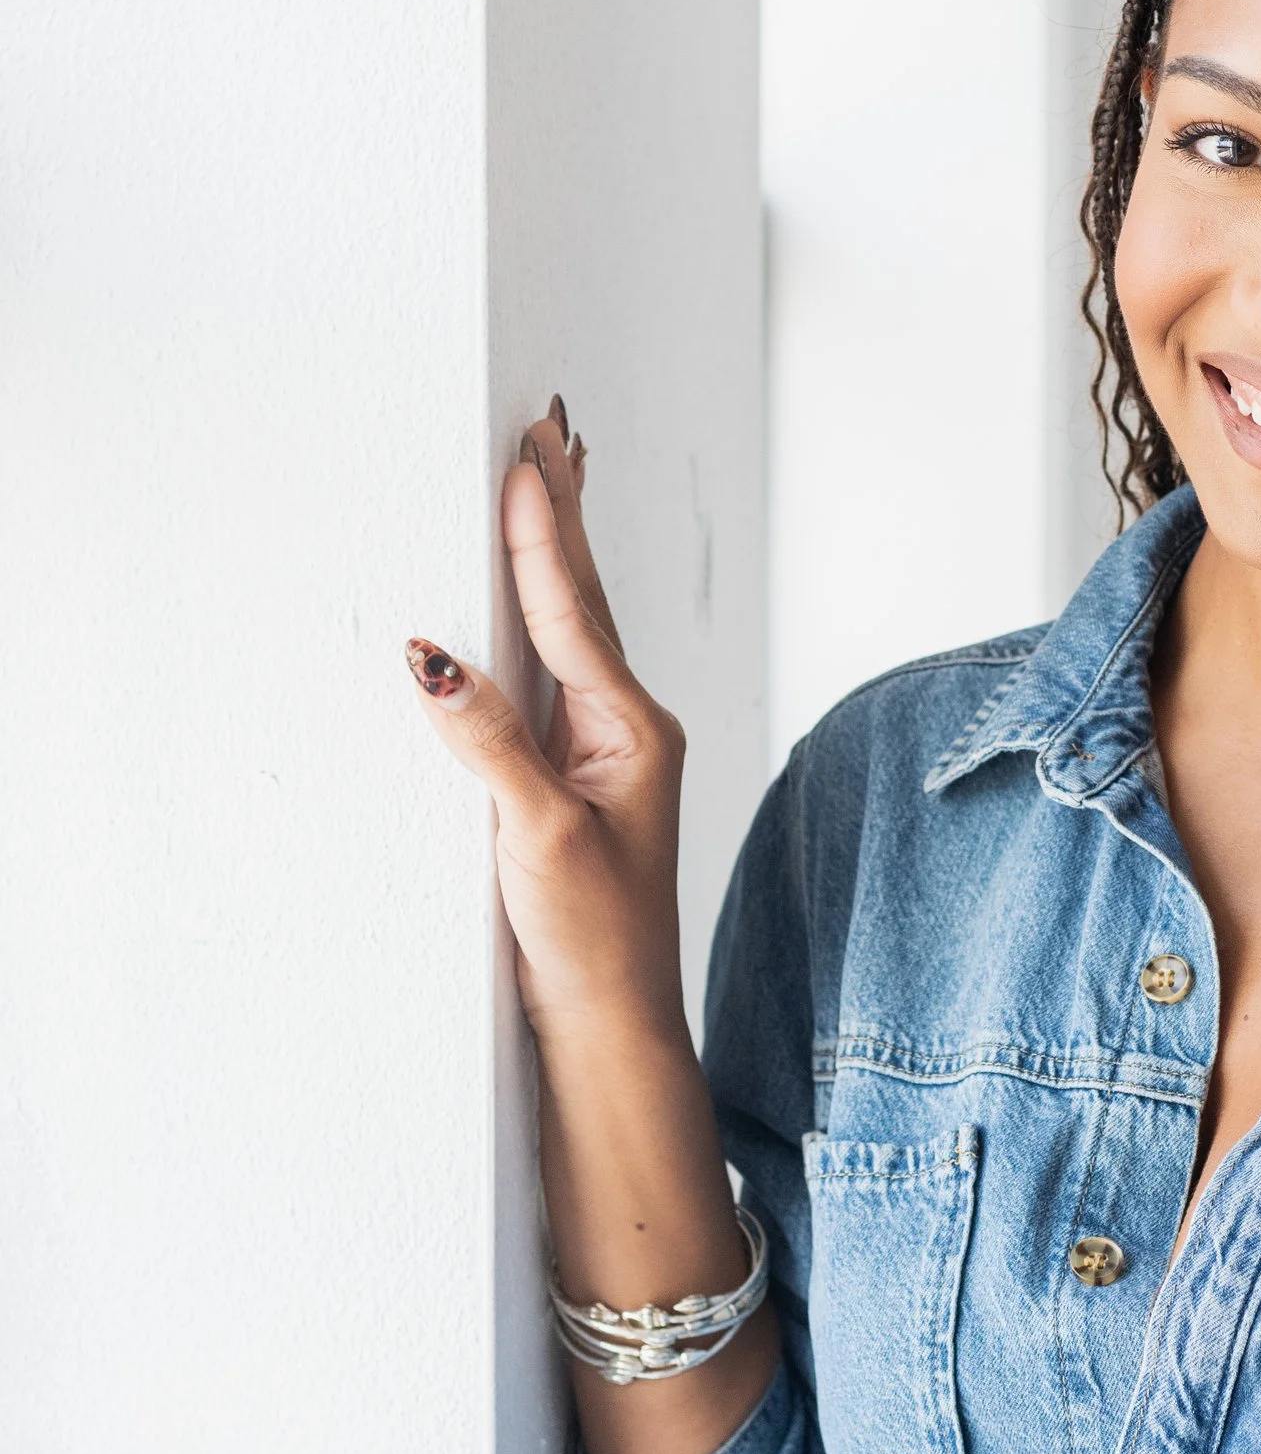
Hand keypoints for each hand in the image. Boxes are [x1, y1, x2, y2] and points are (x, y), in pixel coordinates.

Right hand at [405, 399, 687, 1038]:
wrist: (613, 1021)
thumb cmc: (592, 939)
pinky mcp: (572, 778)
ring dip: (555, 556)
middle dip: (560, 516)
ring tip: (548, 480)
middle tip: (548, 432)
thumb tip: (436, 660)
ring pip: (570, 630)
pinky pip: (551, 674)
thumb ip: (490, 745)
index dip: (543, 535)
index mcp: (630, 731)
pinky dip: (541, 617)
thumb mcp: (539, 838)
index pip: (574, 613)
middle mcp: (624, 728)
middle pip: (583, 601)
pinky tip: (529, 597)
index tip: (528, 460)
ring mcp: (601, 751)